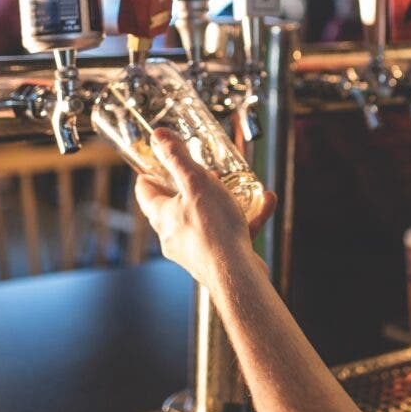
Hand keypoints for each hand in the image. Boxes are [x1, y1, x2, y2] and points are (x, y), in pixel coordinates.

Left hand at [134, 129, 275, 288]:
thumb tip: (158, 136)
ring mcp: (194, 249)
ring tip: (241, 185)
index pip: (145, 191)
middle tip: (204, 170)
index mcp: (162, 216)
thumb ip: (177, 158)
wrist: (235, 274)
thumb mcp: (195, 182)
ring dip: (226, 199)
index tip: (157, 161)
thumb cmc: (213, 230)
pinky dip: (247, 216)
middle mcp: (174, 235)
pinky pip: (230, 231)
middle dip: (192, 185)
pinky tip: (265, 202)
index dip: (149, 173)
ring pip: (207, 217)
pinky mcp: (216, 258)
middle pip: (175, 204)